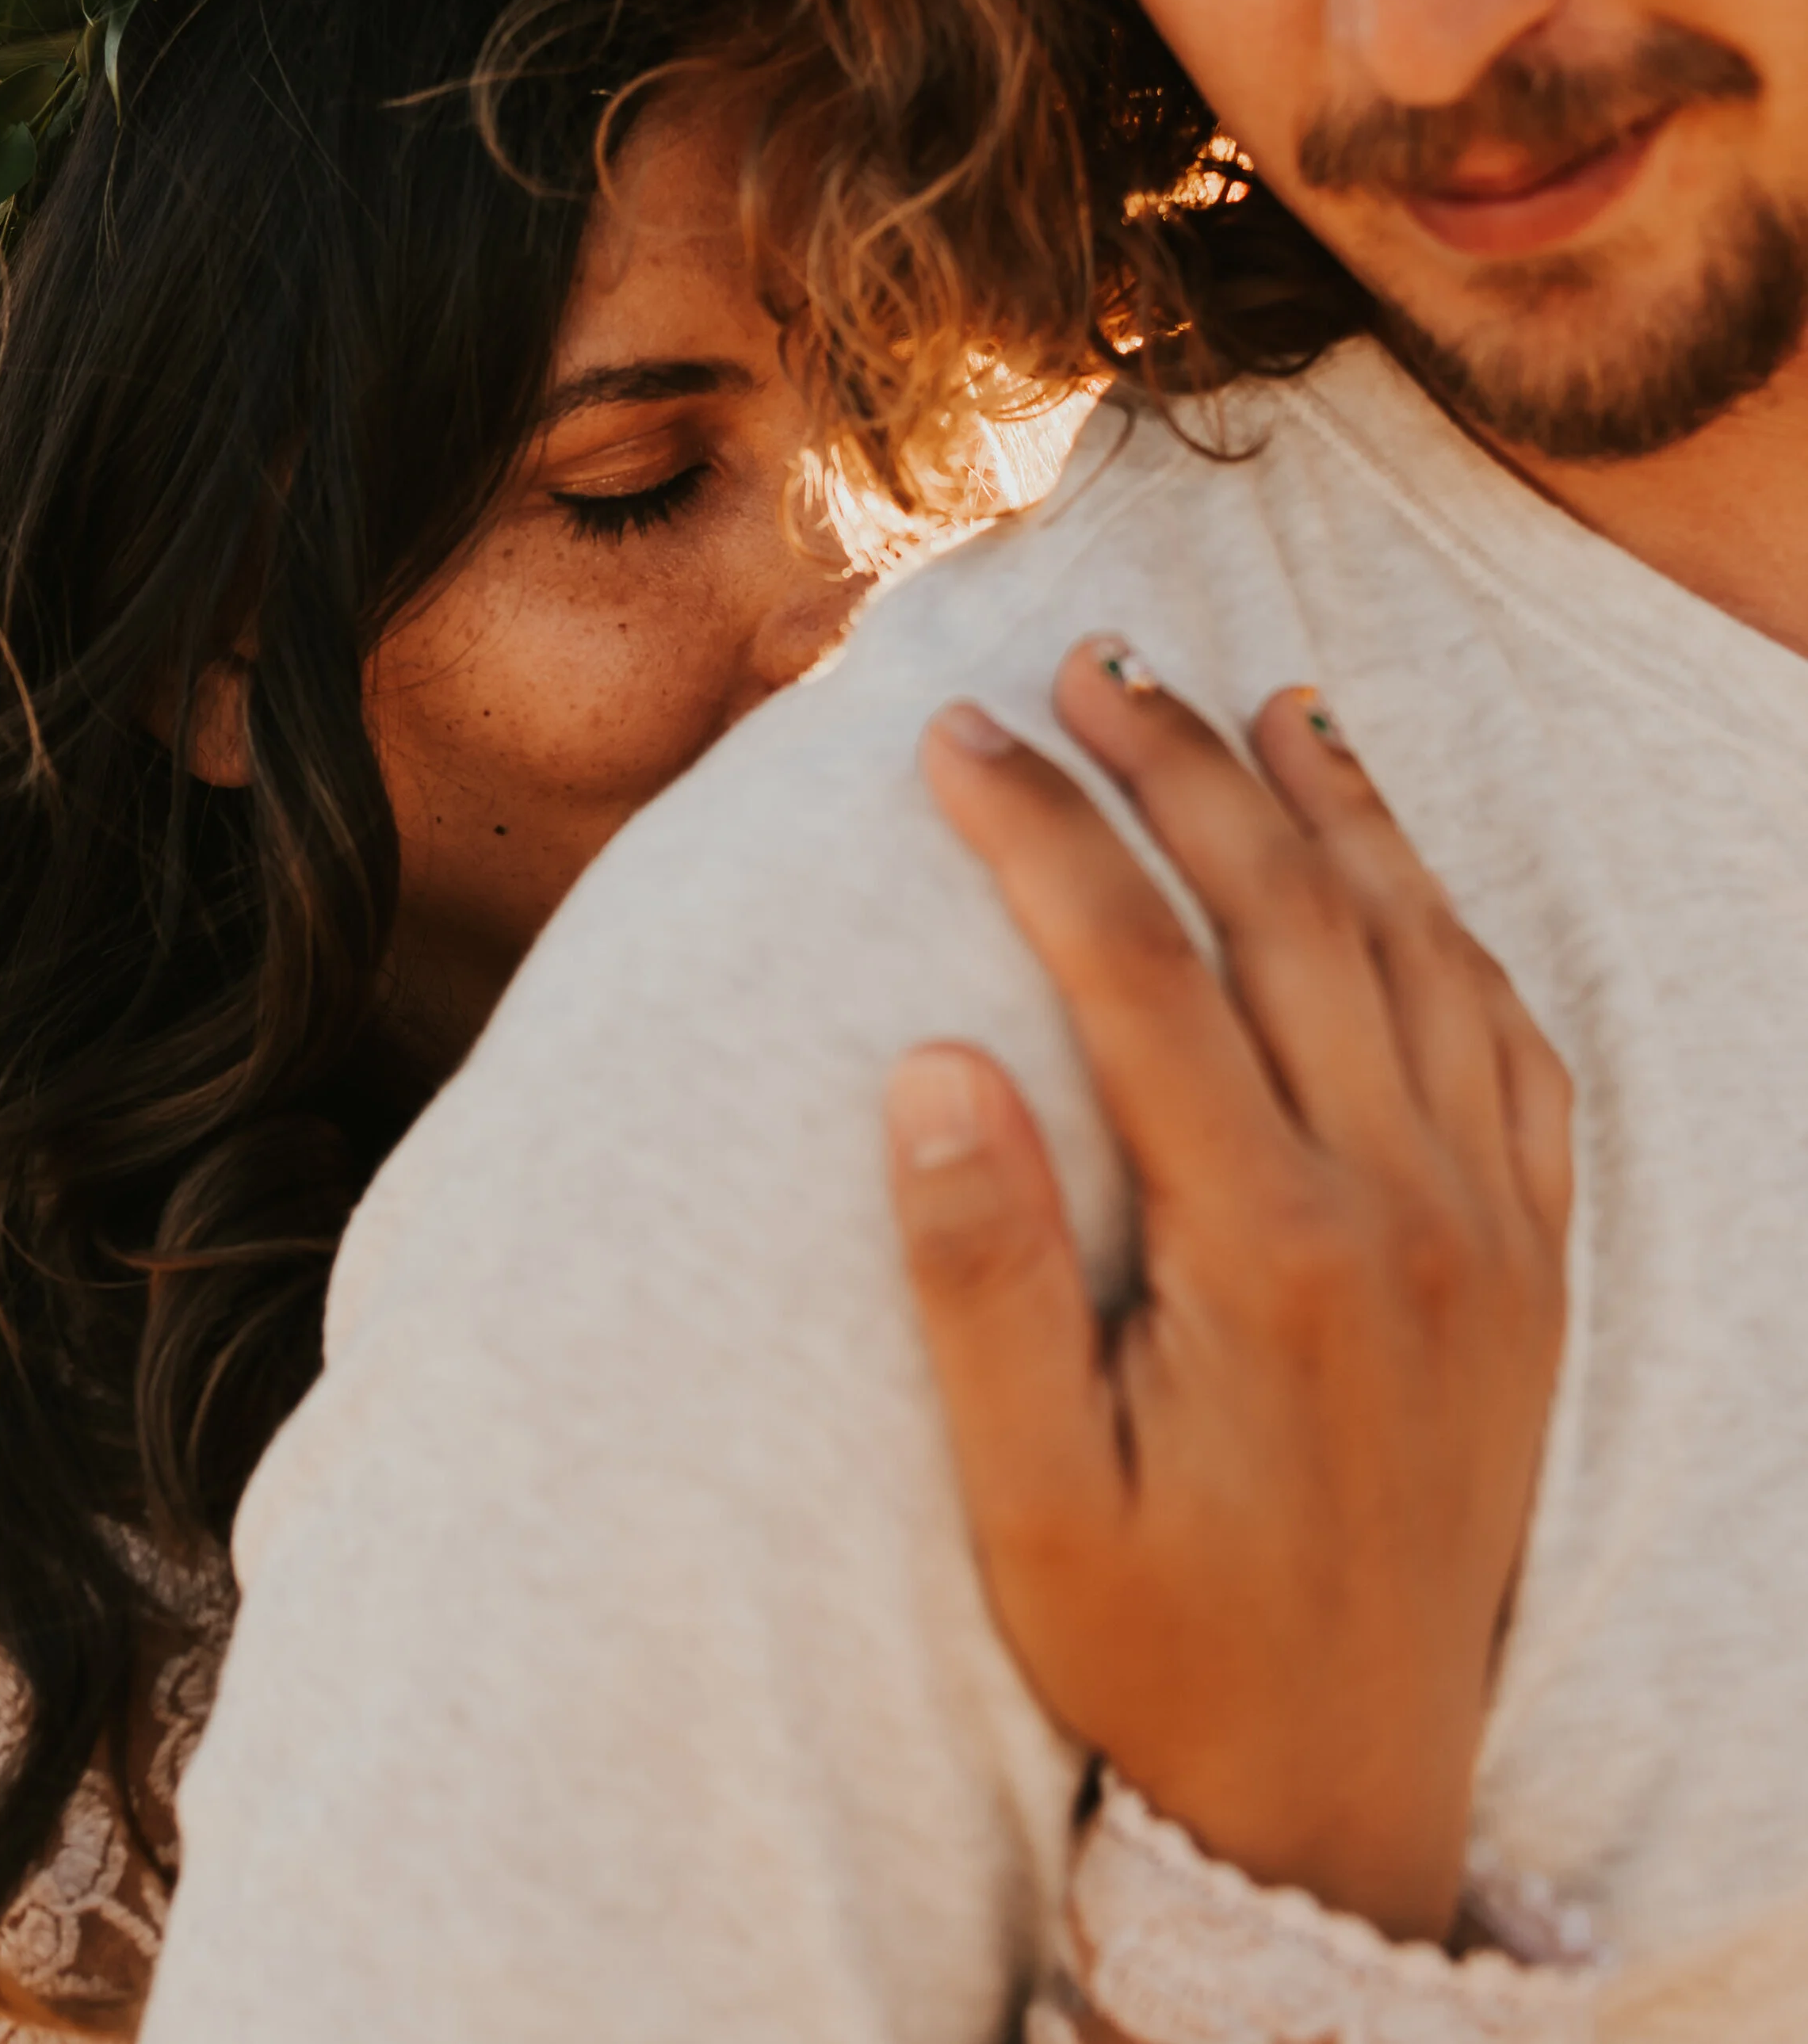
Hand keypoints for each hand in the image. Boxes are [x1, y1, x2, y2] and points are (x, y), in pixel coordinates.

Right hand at [885, 641, 1571, 1944]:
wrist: (1342, 1798)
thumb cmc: (1158, 1651)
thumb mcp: (1029, 1504)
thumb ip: (982, 1278)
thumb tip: (928, 1063)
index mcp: (1269, 1253)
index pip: (1140, 971)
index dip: (1042, 832)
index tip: (958, 736)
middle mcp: (1404, 1210)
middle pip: (1288, 918)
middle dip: (1180, 769)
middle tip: (1092, 663)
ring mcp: (1490, 1231)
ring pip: (1419, 952)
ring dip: (1335, 810)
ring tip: (1258, 703)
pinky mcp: (1534, 1265)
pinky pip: (1514, 1048)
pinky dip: (1452, 928)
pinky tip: (1402, 872)